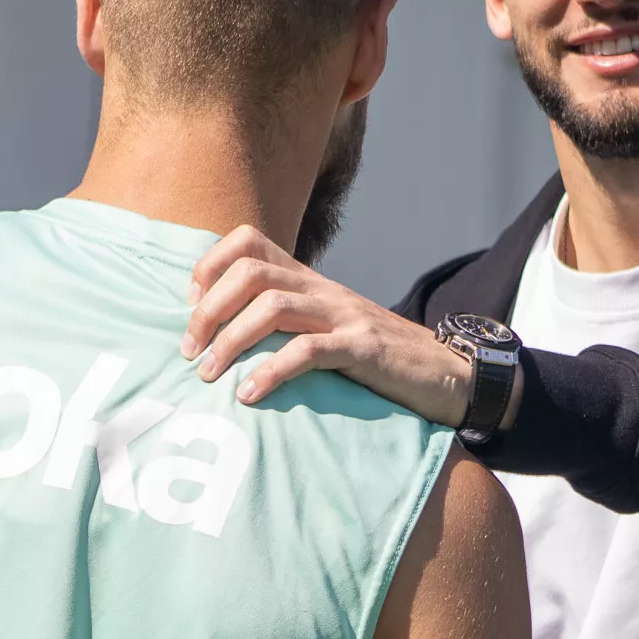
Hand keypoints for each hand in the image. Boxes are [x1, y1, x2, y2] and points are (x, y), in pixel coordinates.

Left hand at [183, 226, 474, 426]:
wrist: (448, 373)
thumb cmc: (378, 359)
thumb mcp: (328, 329)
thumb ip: (286, 324)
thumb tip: (224, 339)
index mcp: (310, 281)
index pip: (249, 242)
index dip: (210, 267)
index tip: (191, 309)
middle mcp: (323, 289)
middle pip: (251, 273)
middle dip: (209, 311)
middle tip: (191, 352)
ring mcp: (345, 316)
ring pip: (272, 308)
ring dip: (231, 341)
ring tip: (210, 374)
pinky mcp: (365, 349)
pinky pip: (309, 351)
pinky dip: (272, 372)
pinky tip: (250, 395)